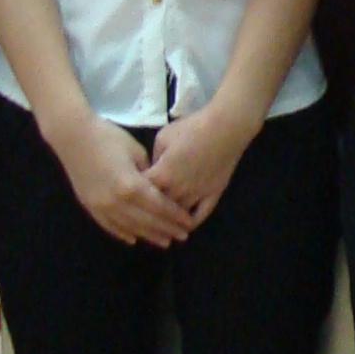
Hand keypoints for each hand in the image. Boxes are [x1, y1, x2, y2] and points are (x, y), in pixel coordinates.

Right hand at [45, 113, 187, 245]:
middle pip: (147, 222)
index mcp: (132, 186)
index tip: (189, 224)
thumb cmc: (108, 137)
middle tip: (183, 236)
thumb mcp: (136, 152)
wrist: (73, 136)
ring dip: (148, 236)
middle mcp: (117, 202)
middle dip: (167, 230)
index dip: (176, 217)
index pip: (160, 207)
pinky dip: (123, 234)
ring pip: (130, 228)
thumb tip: (159, 189)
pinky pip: (109, 226)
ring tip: (164, 242)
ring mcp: (101, 207)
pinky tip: (134, 239)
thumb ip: (149, 174)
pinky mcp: (90, 207)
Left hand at [145, 98, 258, 225]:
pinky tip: (184, 226)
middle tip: (141, 214)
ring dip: (168, 221)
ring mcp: (197, 194)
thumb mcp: (164, 137)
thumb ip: (154, 157)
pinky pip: (200, 215)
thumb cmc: (192, 128)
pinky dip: (190, 223)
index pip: (140, 192)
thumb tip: (153, 169)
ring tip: (160, 225)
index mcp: (162, 174)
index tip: (129, 196)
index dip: (133, 195)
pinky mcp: (213, 195)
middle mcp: (178, 189)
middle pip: (158, 208)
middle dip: (148, 212)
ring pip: (177, 216)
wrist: (225, 127)